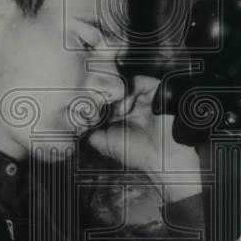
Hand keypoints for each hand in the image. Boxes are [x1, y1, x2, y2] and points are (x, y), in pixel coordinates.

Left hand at [87, 75, 201, 200]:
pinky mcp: (154, 91)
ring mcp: (142, 96)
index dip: (94, 102)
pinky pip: (137, 81)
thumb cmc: (138, 153)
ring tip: (116, 112)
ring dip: (116, 97)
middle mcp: (130, 103)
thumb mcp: (105, 143)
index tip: (87, 109)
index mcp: (119, 114)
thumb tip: (76, 125)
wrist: (164, 158)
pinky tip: (126, 108)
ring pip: (122, 85)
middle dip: (103, 97)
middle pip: (111, 90)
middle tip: (98, 106)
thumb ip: (90, 132)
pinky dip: (128, 92)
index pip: (102, 99)